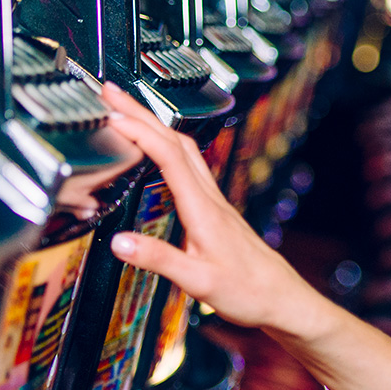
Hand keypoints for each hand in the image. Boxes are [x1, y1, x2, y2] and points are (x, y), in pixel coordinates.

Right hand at [99, 83, 328, 335]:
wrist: (280, 297)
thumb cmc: (246, 291)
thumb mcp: (198, 282)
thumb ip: (158, 260)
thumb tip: (119, 242)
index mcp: (203, 210)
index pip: (168, 156)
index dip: (139, 132)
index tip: (111, 116)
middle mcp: (209, 197)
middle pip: (174, 141)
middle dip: (140, 113)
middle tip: (110, 92)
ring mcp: (214, 200)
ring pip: (183, 148)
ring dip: (153, 124)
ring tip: (126, 110)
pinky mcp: (215, 208)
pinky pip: (188, 164)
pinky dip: (166, 145)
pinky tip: (157, 149)